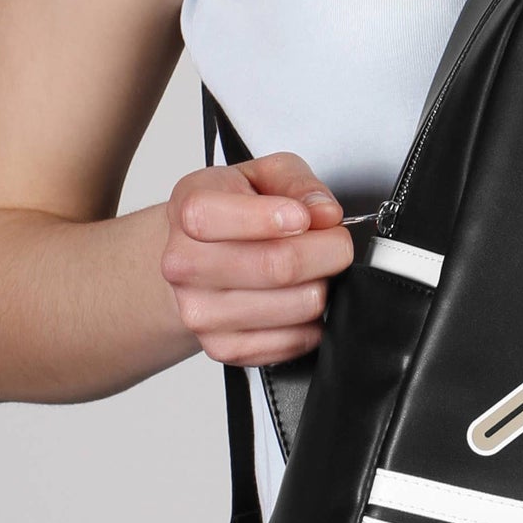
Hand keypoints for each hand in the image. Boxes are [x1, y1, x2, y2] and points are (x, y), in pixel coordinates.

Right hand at [160, 151, 354, 365]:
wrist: (198, 258)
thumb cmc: (233, 210)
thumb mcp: (264, 174)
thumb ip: (298, 184)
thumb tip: (324, 213)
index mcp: (190, 209)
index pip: (217, 218)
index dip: (272, 217)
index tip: (303, 217)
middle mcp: (185, 264)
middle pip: (276, 266)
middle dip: (328, 251)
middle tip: (337, 242)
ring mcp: (200, 312)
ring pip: (296, 306)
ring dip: (323, 285)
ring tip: (316, 269)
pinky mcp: (223, 348)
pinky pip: (294, 341)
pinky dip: (313, 320)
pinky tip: (300, 296)